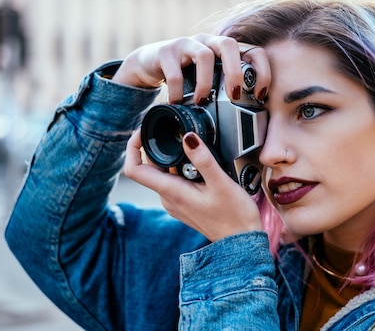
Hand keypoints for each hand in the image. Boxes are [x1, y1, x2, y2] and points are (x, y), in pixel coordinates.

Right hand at [112, 34, 269, 104]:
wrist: (148, 64)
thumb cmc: (186, 75)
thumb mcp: (210, 81)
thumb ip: (225, 91)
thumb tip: (248, 121)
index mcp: (224, 50)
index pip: (253, 51)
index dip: (262, 71)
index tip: (259, 96)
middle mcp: (208, 42)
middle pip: (229, 44)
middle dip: (235, 72)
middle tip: (234, 96)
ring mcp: (186, 44)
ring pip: (204, 56)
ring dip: (206, 84)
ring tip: (201, 101)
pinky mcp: (166, 51)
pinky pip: (176, 73)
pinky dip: (178, 93)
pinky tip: (177, 104)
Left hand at [123, 129, 262, 241]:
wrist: (242, 242)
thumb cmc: (234, 216)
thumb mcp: (221, 183)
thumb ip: (203, 159)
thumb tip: (188, 137)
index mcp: (171, 192)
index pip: (134, 170)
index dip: (133, 147)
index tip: (143, 132)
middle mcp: (168, 199)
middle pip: (149, 168)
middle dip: (158, 148)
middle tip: (176, 133)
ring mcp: (175, 203)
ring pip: (163, 174)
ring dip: (173, 158)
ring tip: (194, 149)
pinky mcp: (184, 205)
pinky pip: (175, 182)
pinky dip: (182, 169)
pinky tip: (201, 167)